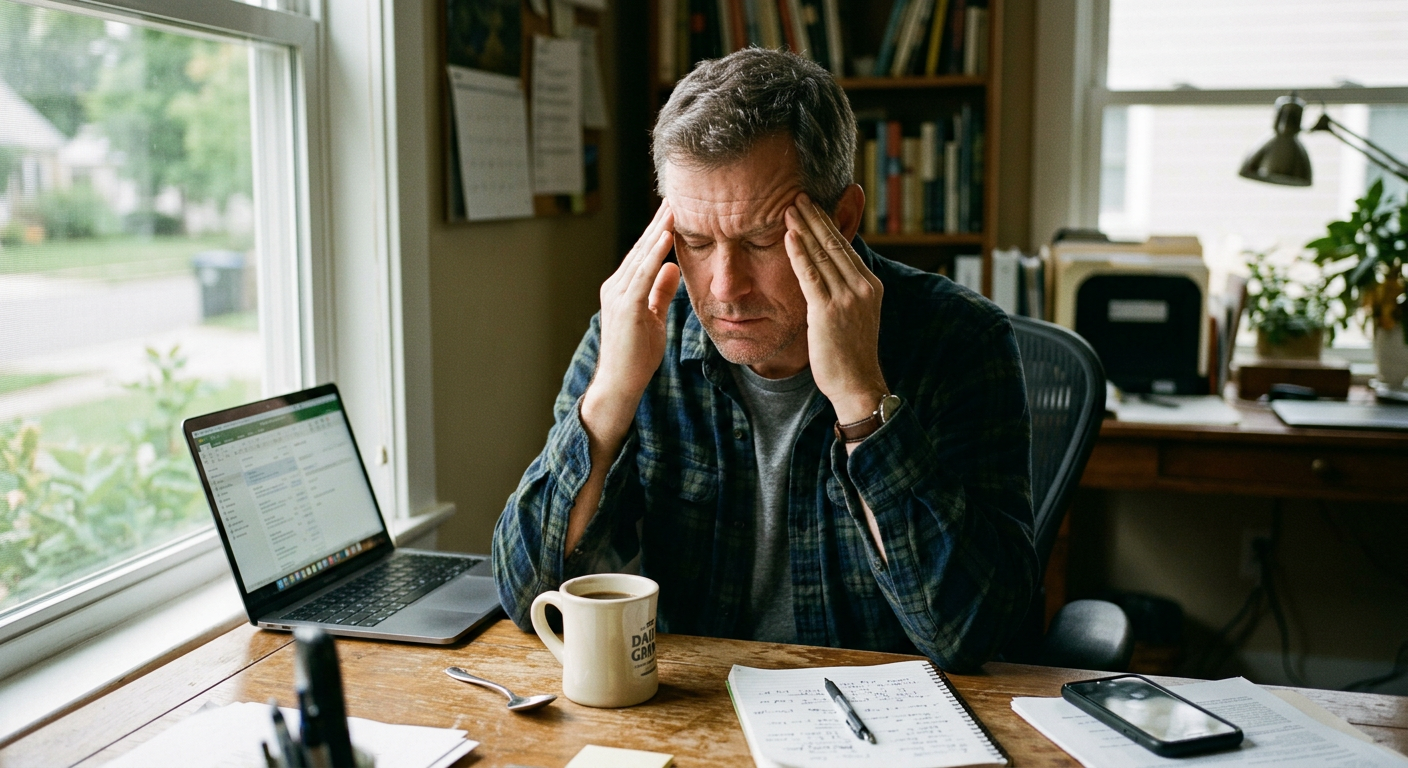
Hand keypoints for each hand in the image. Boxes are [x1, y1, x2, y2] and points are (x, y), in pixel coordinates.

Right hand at [581, 201, 680, 444]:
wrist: (621, 382)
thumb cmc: (637, 355)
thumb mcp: (653, 317)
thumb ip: (661, 291)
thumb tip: (673, 266)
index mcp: (622, 289)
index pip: (643, 254)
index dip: (657, 232)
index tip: (672, 211)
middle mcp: (616, 287)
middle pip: (640, 248)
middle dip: (658, 223)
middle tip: (674, 197)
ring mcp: (618, 295)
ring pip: (641, 256)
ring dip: (658, 230)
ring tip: (673, 208)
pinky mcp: (625, 306)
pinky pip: (642, 274)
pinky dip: (654, 253)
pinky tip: (666, 236)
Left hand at [783, 194, 888, 424]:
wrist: (856, 384)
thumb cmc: (850, 353)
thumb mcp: (854, 315)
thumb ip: (844, 290)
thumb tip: (827, 271)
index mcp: (870, 285)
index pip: (845, 246)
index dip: (827, 224)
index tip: (811, 206)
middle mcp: (862, 287)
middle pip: (834, 243)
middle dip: (814, 218)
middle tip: (797, 196)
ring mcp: (847, 298)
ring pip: (822, 254)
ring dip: (803, 228)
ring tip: (788, 208)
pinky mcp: (828, 311)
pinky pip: (810, 275)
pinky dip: (798, 252)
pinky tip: (788, 236)